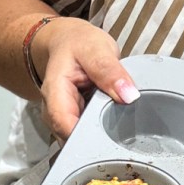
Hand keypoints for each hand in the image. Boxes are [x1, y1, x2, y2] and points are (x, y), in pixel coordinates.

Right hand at [32, 17, 139, 140]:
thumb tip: (129, 95)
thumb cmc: (77, 44)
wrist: (67, 43)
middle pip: (74, 138)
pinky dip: (104, 130)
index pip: (66, 126)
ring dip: (103, 136)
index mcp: (55, 93)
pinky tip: (116, 122)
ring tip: (123, 125)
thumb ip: (110, 70)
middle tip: (126, 134)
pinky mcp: (75, 120)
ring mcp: (64, 118)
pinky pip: (90, 133)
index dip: (89, 138)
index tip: (115, 137)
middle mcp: (55, 111)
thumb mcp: (95, 49)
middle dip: (99, 141)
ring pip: (82, 139)